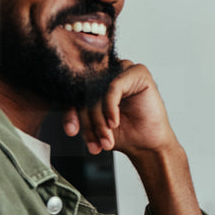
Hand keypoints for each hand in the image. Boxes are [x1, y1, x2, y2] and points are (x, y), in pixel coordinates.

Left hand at [62, 59, 177, 157]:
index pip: (74, 91)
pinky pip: (113, 87)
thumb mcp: (93, 124)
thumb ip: (79, 112)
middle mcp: (108, 72)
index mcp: (95, 82)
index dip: (70, 112)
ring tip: (106, 138)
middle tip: (94, 142)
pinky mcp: (137, 72)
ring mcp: (123, 70)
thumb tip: (67, 110)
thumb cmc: (123, 133)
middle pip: (85, 92)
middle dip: (88, 121)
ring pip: (98, 90)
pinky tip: (114, 123)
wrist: (146, 145)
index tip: (72, 131)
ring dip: (99, 118)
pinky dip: (110, 107)